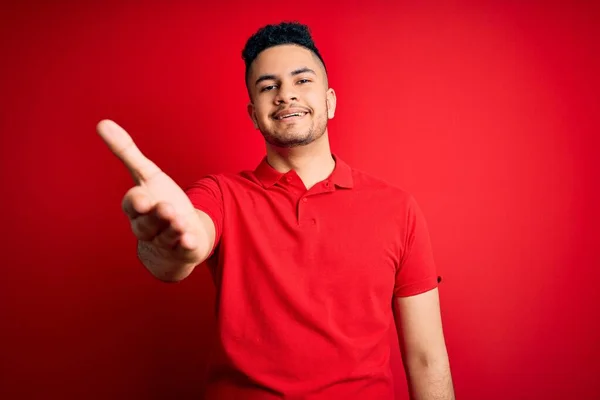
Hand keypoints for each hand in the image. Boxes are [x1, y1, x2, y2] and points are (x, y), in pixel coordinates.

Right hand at [97, 119, 203, 263]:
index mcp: (138, 208)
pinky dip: (186, 244)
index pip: (133, 204)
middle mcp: (148, 226)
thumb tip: (102, 123)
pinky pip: (183, 249)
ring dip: (172, 229)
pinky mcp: (182, 249)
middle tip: (167, 209)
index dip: (137, 202)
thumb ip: (127, 153)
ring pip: (165, 236)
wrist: (176, 235)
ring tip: (180, 222)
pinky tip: (190, 240)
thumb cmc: (159, 201)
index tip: (143, 199)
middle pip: (147, 223)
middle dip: (156, 217)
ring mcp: (165, 240)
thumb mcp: (146, 175)